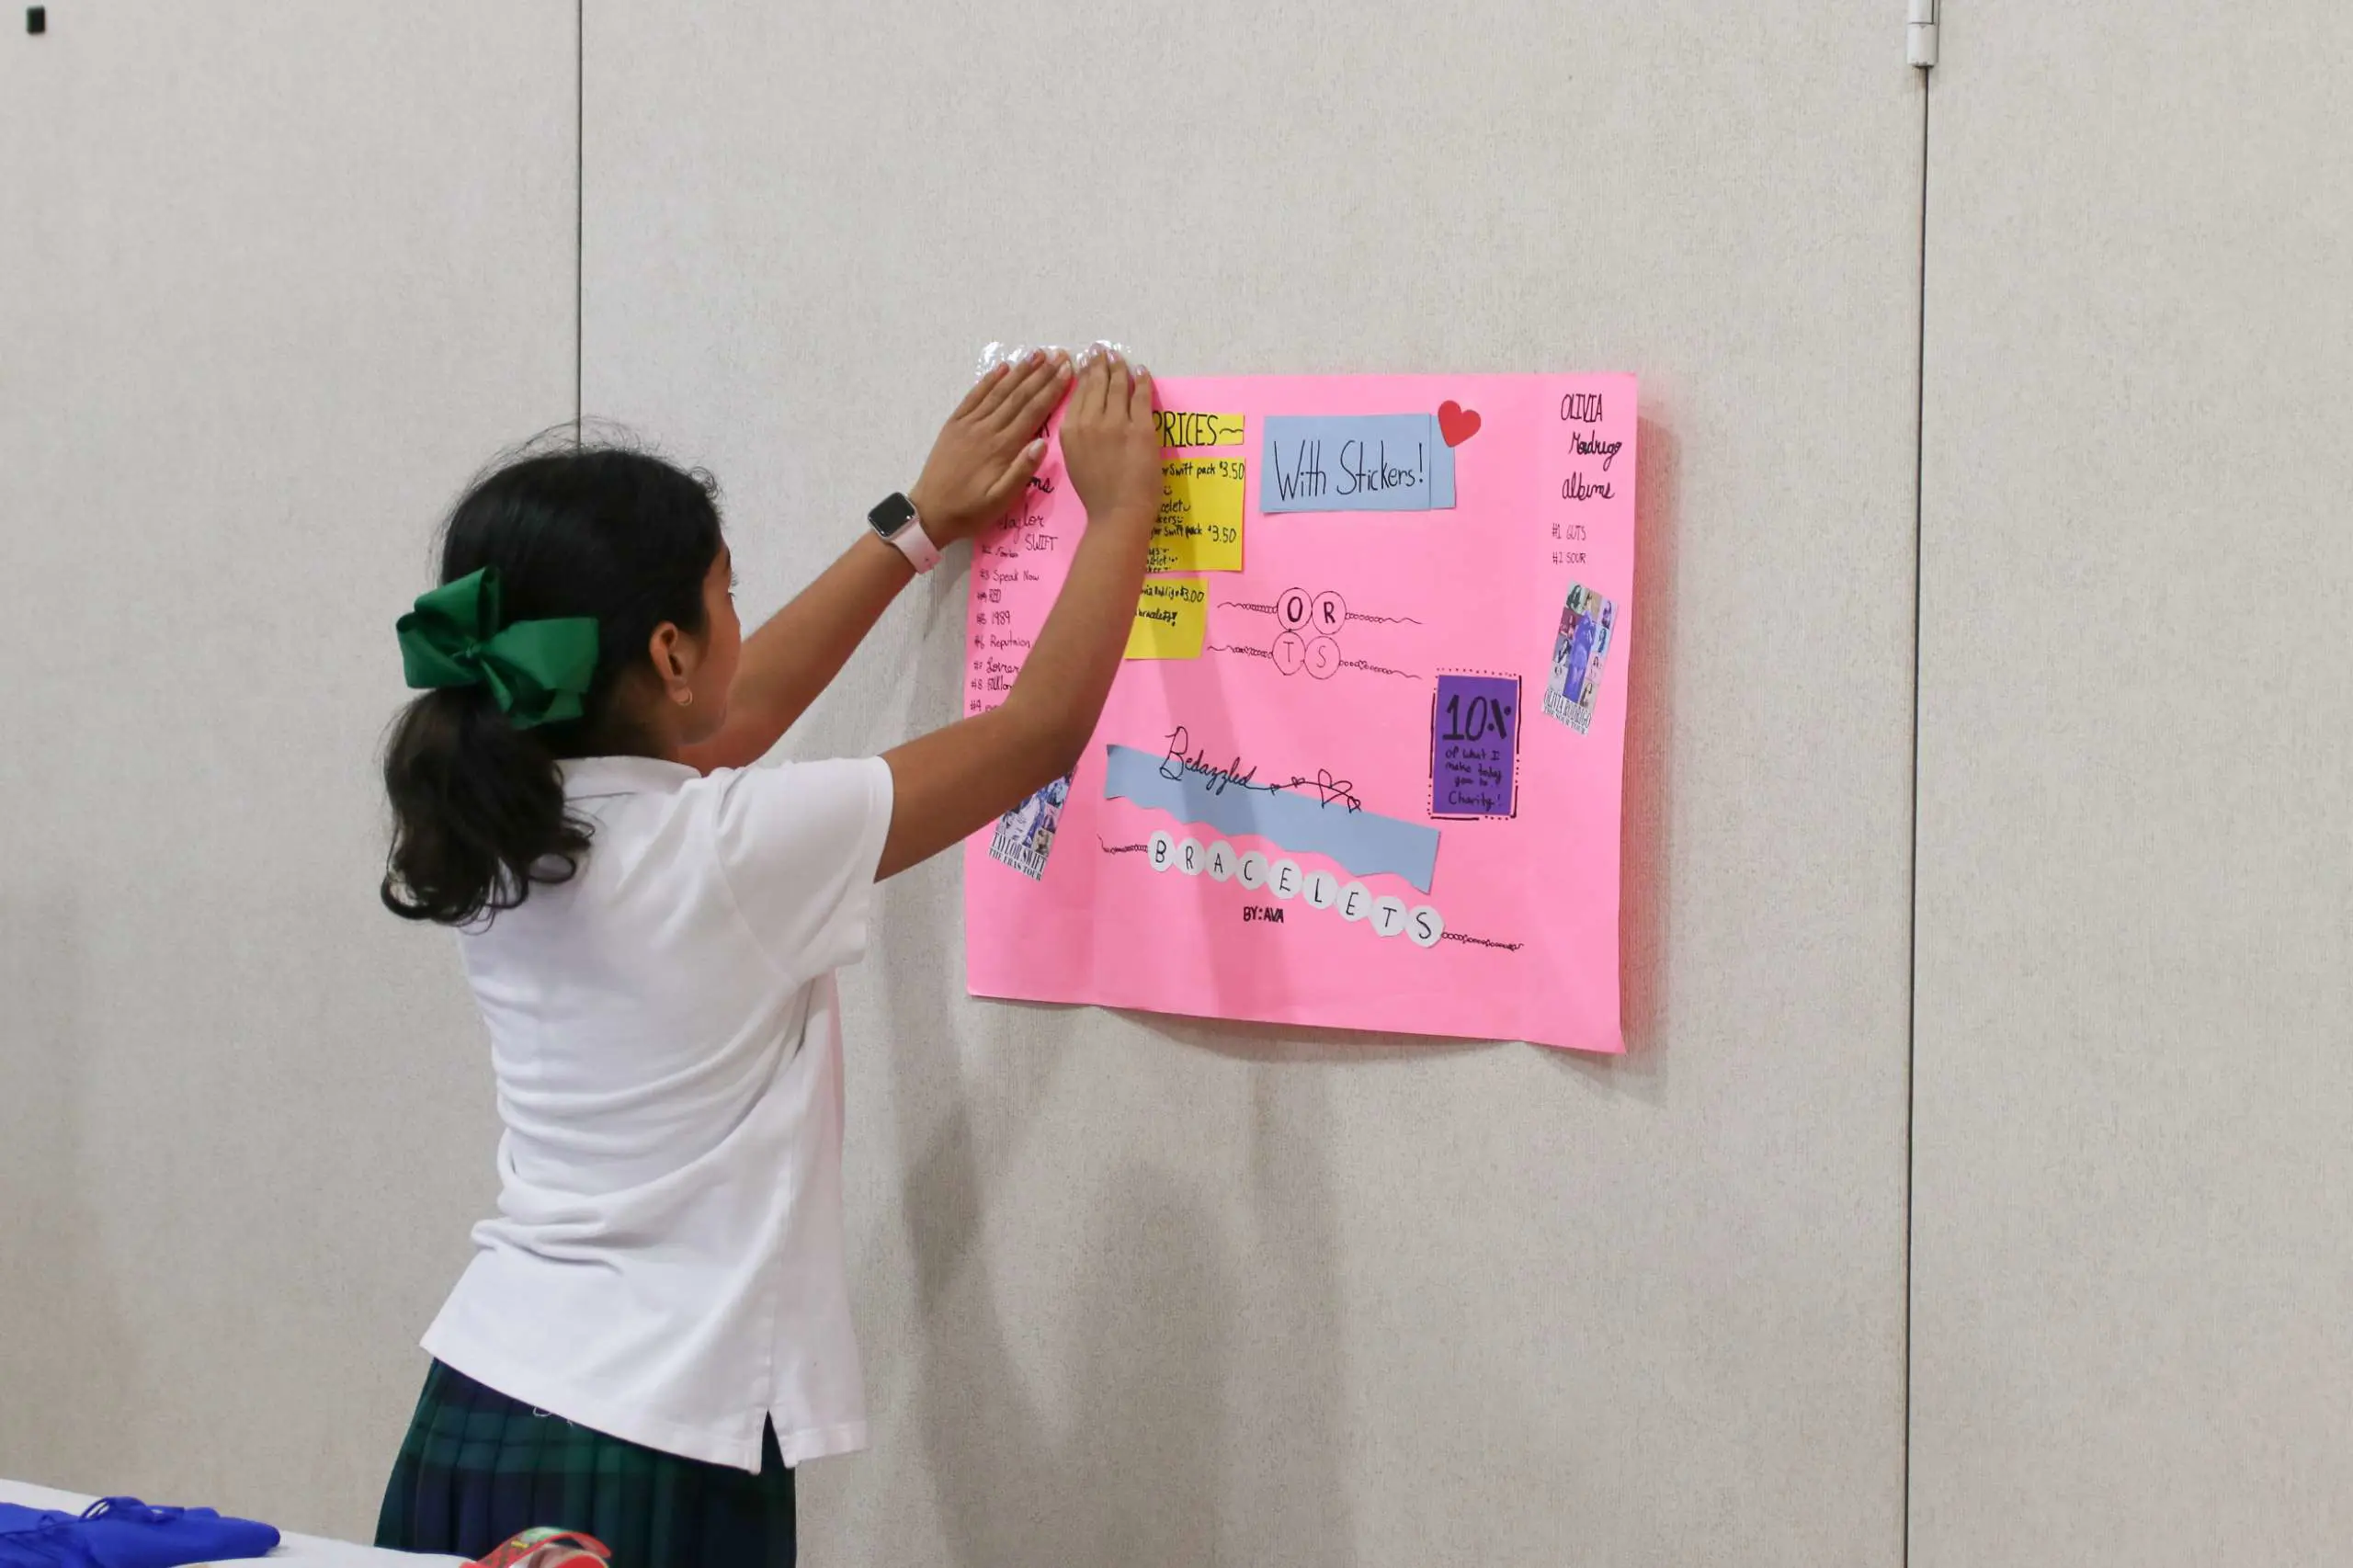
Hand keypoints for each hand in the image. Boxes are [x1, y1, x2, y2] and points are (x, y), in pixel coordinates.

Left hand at [907, 349, 1072, 545]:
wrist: (930, 512)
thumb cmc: (970, 510)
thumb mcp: (1001, 501)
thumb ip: (1022, 471)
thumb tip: (1043, 443)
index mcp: (1002, 448)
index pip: (1033, 412)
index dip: (1052, 390)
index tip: (1067, 371)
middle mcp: (987, 429)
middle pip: (1018, 396)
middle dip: (1041, 374)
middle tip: (1059, 355)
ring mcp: (969, 424)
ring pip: (998, 391)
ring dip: (1019, 371)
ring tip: (1037, 354)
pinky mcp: (954, 424)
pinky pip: (974, 396)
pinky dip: (989, 380)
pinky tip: (1002, 367)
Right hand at [1058, 348, 1158, 526]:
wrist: (1117, 512)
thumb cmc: (1096, 494)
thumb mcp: (1074, 459)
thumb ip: (1077, 434)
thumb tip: (1085, 414)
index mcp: (1070, 430)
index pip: (1078, 393)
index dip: (1084, 373)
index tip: (1087, 360)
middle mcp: (1090, 421)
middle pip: (1096, 383)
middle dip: (1100, 363)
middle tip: (1102, 350)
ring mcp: (1116, 424)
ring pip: (1118, 385)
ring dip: (1120, 367)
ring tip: (1120, 357)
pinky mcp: (1141, 429)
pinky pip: (1141, 397)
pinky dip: (1142, 381)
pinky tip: (1141, 371)